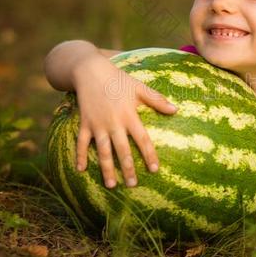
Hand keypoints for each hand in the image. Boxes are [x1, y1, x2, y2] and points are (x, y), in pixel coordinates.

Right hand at [71, 54, 176, 187]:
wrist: (90, 70)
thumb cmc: (118, 79)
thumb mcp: (139, 87)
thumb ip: (157, 100)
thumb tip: (176, 110)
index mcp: (129, 115)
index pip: (142, 139)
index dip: (149, 155)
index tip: (155, 169)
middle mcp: (114, 122)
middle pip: (122, 150)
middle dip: (128, 168)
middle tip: (133, 185)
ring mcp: (98, 124)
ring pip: (102, 151)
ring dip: (106, 169)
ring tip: (111, 185)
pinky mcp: (85, 123)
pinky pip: (81, 143)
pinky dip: (80, 156)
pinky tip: (81, 170)